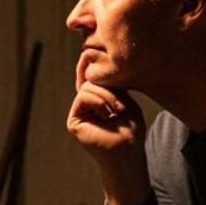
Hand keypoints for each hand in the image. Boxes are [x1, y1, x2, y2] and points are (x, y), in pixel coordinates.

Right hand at [66, 77, 150, 204]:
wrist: (128, 151)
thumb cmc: (131, 130)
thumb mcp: (126, 101)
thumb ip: (113, 87)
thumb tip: (98, 68)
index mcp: (98, 102)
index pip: (91, 81)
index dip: (88, 67)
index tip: (88, 52)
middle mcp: (86, 107)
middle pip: (90, 81)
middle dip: (108, 88)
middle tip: (121, 105)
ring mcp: (79, 113)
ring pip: (86, 87)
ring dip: (105, 96)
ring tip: (117, 110)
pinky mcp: (74, 121)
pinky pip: (82, 97)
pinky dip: (97, 101)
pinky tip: (107, 114)